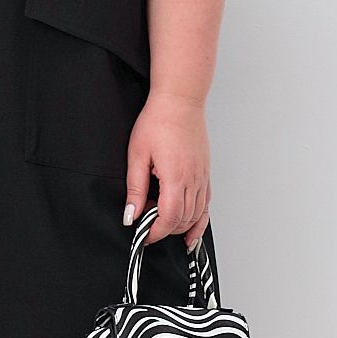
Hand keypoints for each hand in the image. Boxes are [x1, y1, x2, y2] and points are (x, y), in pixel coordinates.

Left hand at [123, 89, 210, 247]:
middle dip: (165, 229)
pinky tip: (190, 230)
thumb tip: (130, 215)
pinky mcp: (205, 173)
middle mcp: (193, 179)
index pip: (170, 217)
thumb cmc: (158, 121)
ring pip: (197, 215)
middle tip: (146, 225)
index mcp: (175, 175)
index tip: (143, 235)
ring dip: (180, 226)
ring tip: (162, 224)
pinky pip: (206, 204)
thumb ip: (135, 189)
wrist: (180, 101)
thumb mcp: (137, 155)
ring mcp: (202, 176)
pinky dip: (199, 220)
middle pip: (184, 220)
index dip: (156, 232)